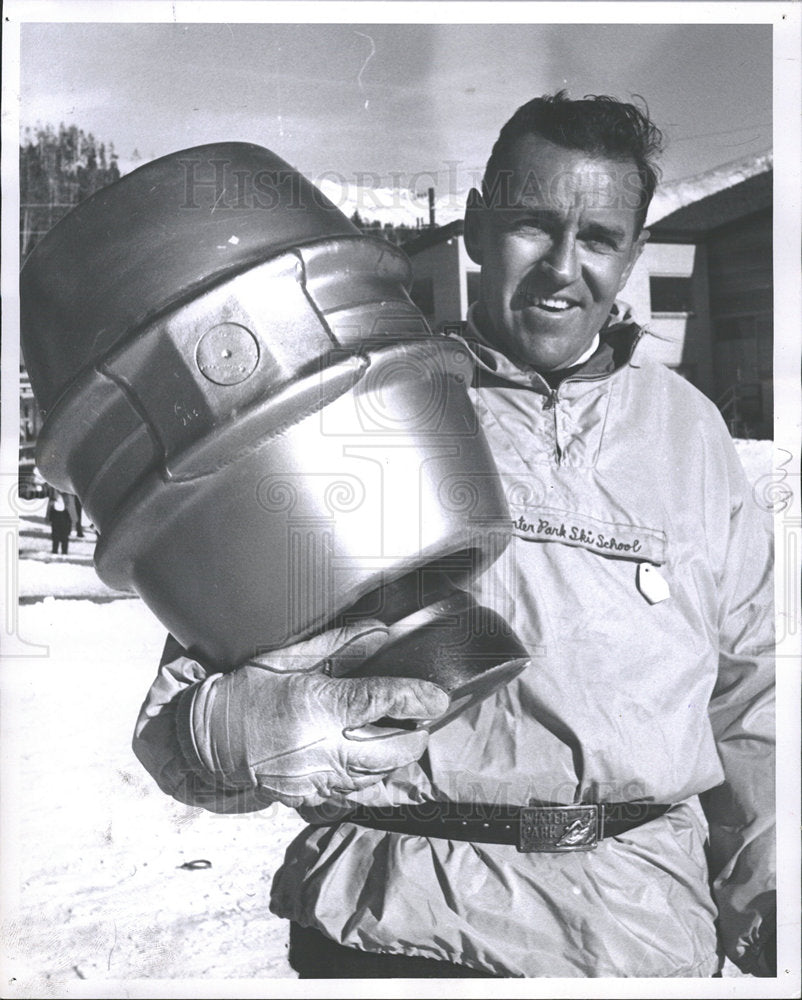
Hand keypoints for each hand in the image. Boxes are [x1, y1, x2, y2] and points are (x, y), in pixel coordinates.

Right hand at [178, 622, 449, 808]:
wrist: (206, 739)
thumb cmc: (246, 691)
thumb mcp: (288, 659)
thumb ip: (338, 646)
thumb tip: (380, 632)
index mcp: (315, 705)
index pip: (379, 702)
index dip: (416, 698)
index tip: (437, 696)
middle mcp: (319, 746)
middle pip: (390, 750)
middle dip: (415, 735)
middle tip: (420, 718)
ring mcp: (314, 777)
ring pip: (378, 777)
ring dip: (398, 758)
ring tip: (402, 736)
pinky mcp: (309, 797)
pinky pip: (354, 793)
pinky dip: (372, 778)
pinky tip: (372, 761)